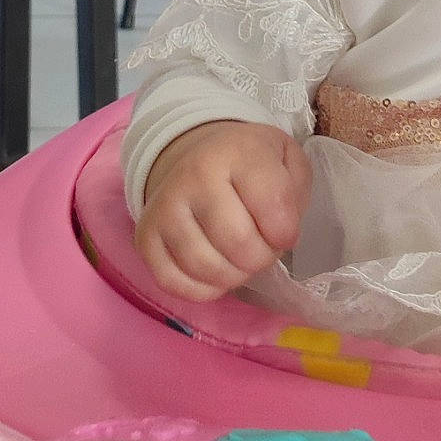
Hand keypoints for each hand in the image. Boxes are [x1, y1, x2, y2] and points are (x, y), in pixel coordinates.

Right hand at [135, 120, 311, 303]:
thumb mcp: (287, 159)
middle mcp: (192, 176)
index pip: (274, 207)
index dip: (288, 232)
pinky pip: (174, 283)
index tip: (285, 230)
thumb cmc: (250, 164)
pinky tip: (217, 271)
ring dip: (236, 275)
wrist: (198, 155)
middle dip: (263, 257)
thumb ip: (295, 191)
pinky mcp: (145, 238)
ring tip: (242, 259)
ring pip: (207, 268)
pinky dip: (204, 289)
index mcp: (235, 151)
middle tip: (263, 247)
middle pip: (240, 243)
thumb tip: (281, 234)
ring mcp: (162, 208)